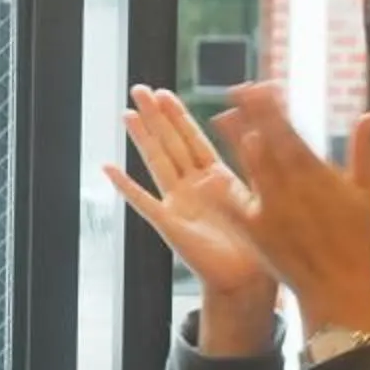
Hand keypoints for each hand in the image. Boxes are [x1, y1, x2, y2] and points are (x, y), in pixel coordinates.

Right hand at [107, 86, 277, 346]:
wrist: (247, 280)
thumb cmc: (259, 245)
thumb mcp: (260, 197)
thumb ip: (253, 165)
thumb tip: (257, 131)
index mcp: (216, 178)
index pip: (193, 139)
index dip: (178, 116)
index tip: (165, 93)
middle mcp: (192, 187)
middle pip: (170, 143)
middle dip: (155, 116)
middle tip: (139, 88)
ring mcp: (177, 203)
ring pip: (156, 162)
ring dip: (141, 138)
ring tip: (126, 113)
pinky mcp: (169, 224)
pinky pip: (143, 201)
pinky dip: (126, 186)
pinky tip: (108, 169)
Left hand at [212, 86, 369, 336]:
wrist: (338, 285)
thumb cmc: (358, 239)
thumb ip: (364, 153)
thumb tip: (368, 116)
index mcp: (318, 175)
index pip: (290, 133)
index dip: (273, 109)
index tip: (261, 86)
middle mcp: (292, 188)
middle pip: (267, 143)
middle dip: (252, 115)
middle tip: (236, 89)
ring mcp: (272, 209)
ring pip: (250, 167)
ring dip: (236, 141)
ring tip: (221, 117)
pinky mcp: (257, 231)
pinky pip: (235, 207)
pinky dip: (221, 191)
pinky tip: (206, 175)